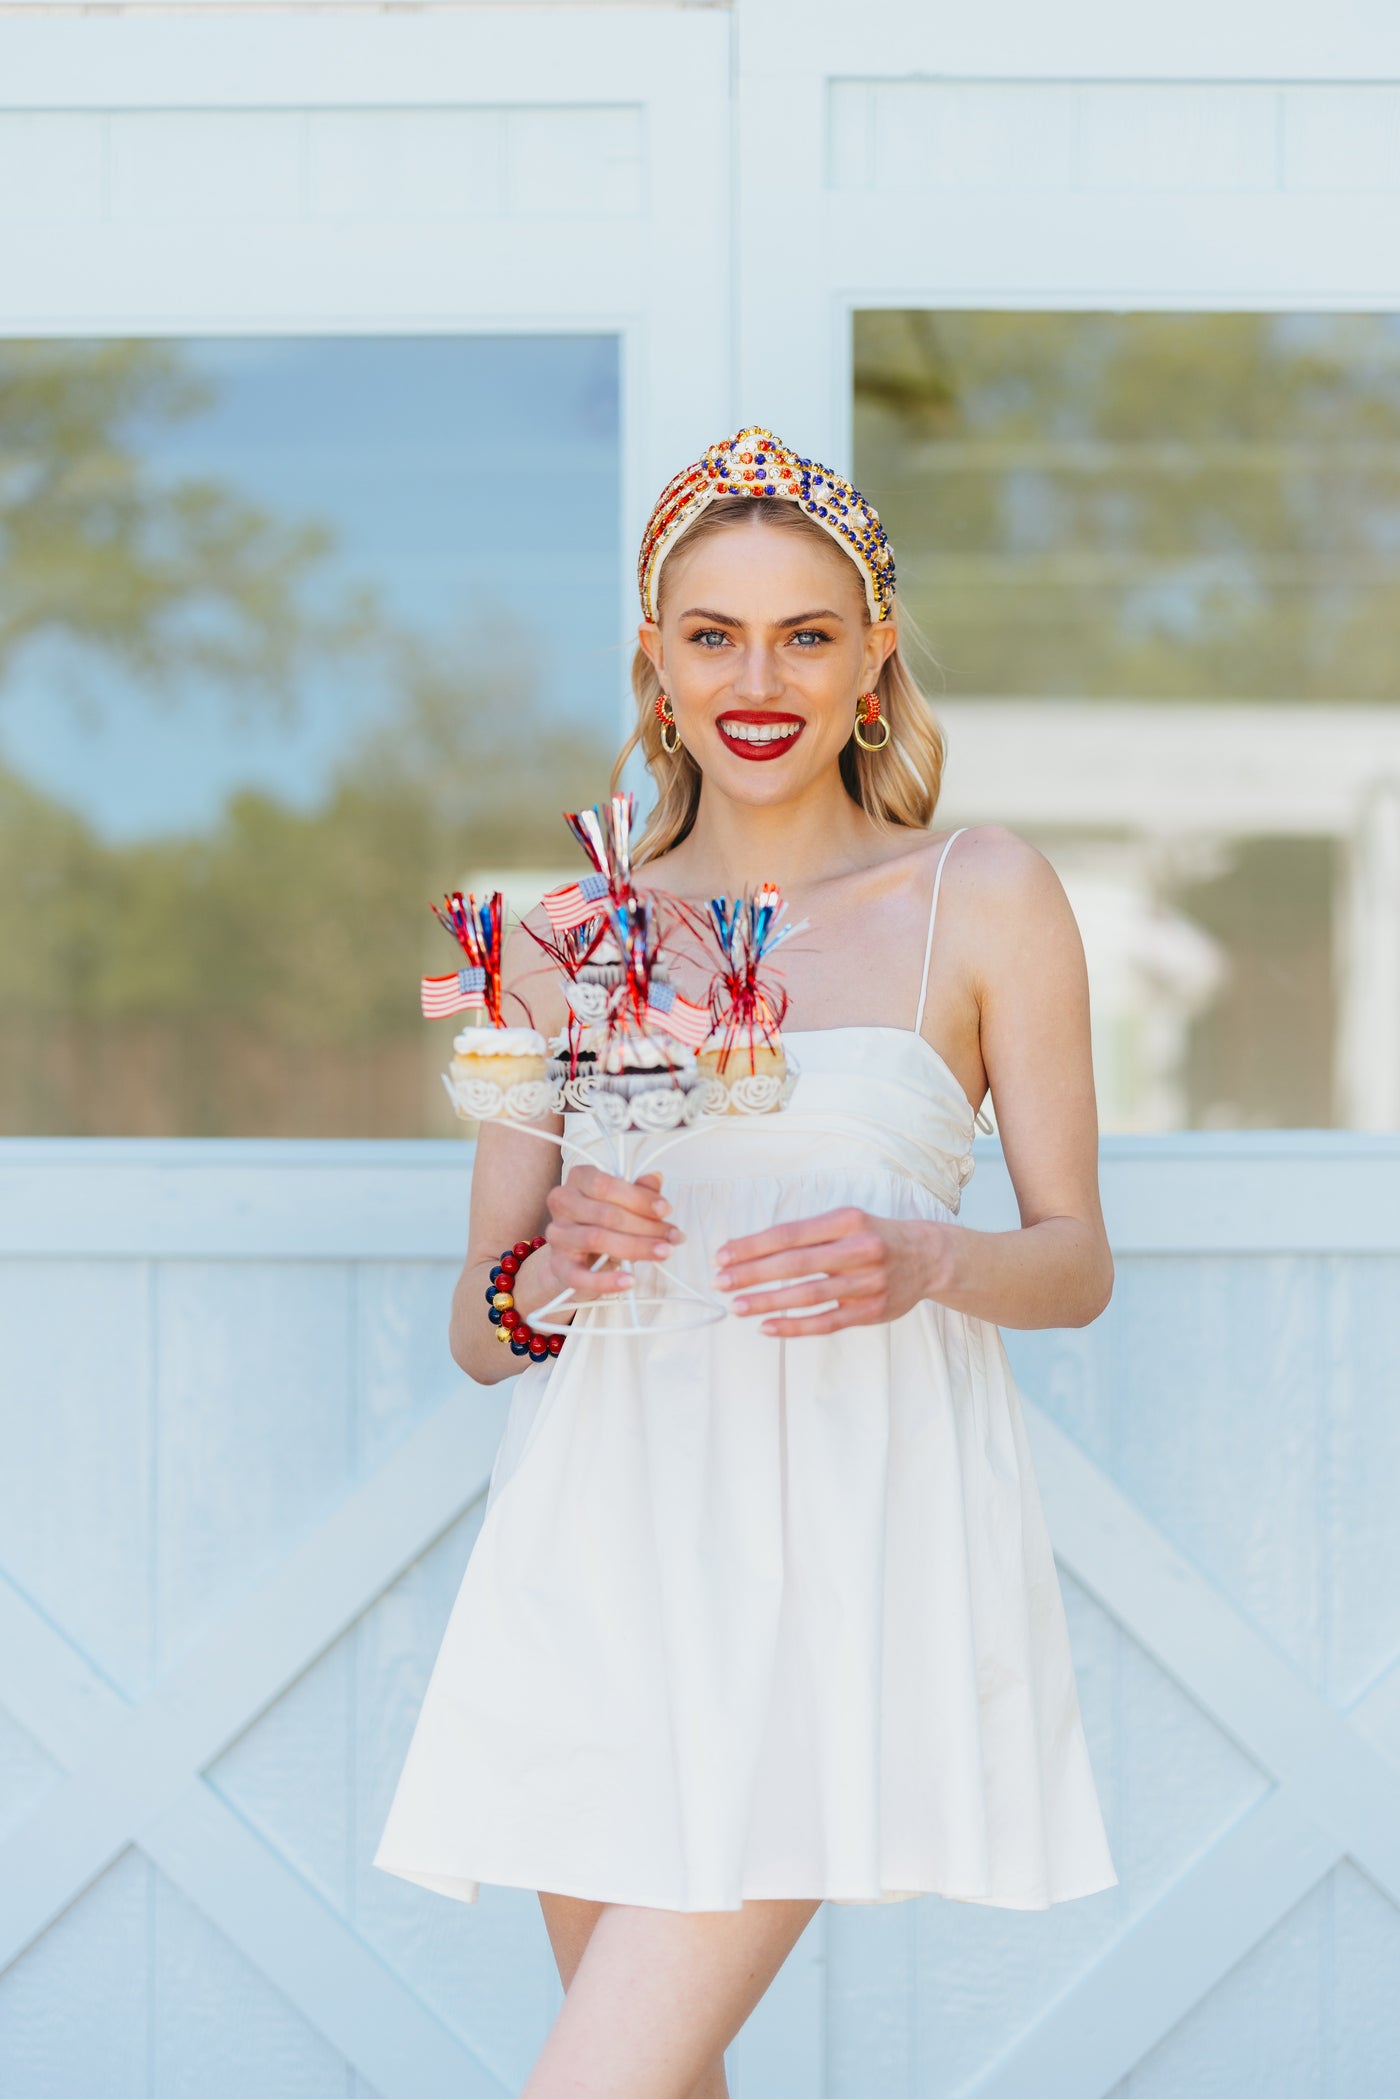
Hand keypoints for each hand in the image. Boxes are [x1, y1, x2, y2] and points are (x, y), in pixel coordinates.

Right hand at [524, 1166, 684, 1308]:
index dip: (638, 1198)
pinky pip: (581, 1276)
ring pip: (597, 1239)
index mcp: (578, 1179)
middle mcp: (563, 1203)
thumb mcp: (621, 1203)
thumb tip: (654, 1179)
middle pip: (605, 1213)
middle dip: (645, 1226)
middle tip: (672, 1236)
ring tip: (662, 1253)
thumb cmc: (601, 1223)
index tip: (664, 1210)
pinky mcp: (558, 1266)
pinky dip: (607, 1281)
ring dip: (635, 1248)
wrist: (576, 1257)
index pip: (605, 1184)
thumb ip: (638, 1191)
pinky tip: (629, 1280)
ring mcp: (557, 1235)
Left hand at [713, 1206, 953, 1336]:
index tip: (723, 1255)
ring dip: (768, 1302)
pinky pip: (827, 1322)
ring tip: (736, 1306)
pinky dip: (795, 1327)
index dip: (753, 1246)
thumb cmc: (875, 1236)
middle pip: (796, 1265)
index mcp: (848, 1221)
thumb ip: (806, 1235)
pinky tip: (768, 1328)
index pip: (790, 1234)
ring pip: (808, 1296)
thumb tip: (750, 1248)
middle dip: (752, 1274)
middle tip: (720, 1282)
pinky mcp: (871, 1311)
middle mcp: (859, 1250)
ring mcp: (867, 1284)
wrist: (929, 1257)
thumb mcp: (846, 1221)